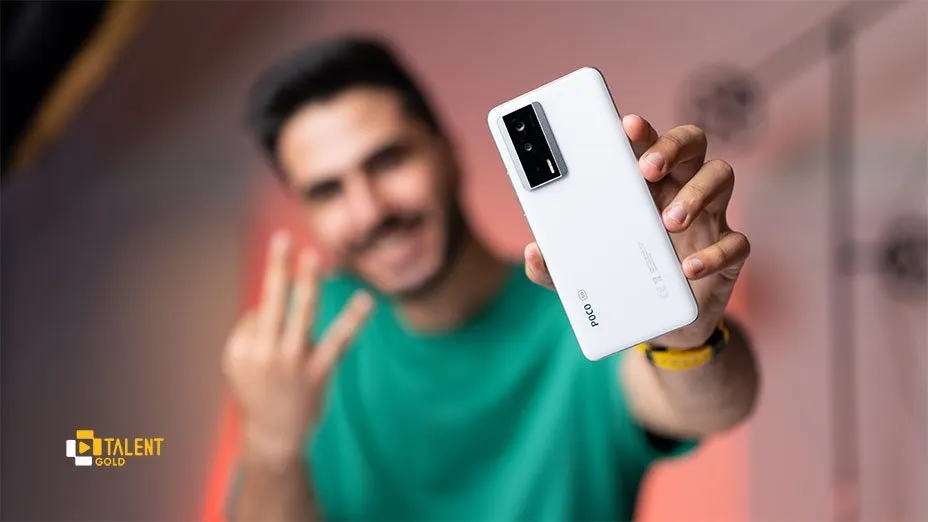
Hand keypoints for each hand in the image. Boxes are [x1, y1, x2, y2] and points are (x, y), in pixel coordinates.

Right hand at [222, 230, 372, 466]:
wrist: (273, 436)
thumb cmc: (257, 390)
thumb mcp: (237, 363)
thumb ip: (247, 331)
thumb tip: (268, 304)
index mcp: (244, 346)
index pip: (260, 309)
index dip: (271, 316)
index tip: (276, 324)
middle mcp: (265, 351)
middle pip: (272, 302)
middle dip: (278, 269)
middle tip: (284, 238)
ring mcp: (293, 361)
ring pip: (302, 315)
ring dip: (308, 285)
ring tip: (315, 258)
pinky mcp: (319, 372)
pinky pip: (339, 341)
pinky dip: (353, 319)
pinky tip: (366, 300)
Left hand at [525, 115, 749, 347]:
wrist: (659, 329)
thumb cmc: (620, 283)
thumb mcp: (580, 277)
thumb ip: (553, 267)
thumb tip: (534, 253)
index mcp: (642, 185)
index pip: (645, 142)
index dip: (640, 130)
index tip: (625, 126)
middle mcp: (679, 190)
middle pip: (691, 143)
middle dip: (672, 146)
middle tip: (648, 168)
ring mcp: (708, 219)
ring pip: (721, 176)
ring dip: (698, 192)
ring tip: (669, 220)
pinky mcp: (727, 255)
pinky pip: (736, 243)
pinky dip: (715, 254)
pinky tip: (689, 268)